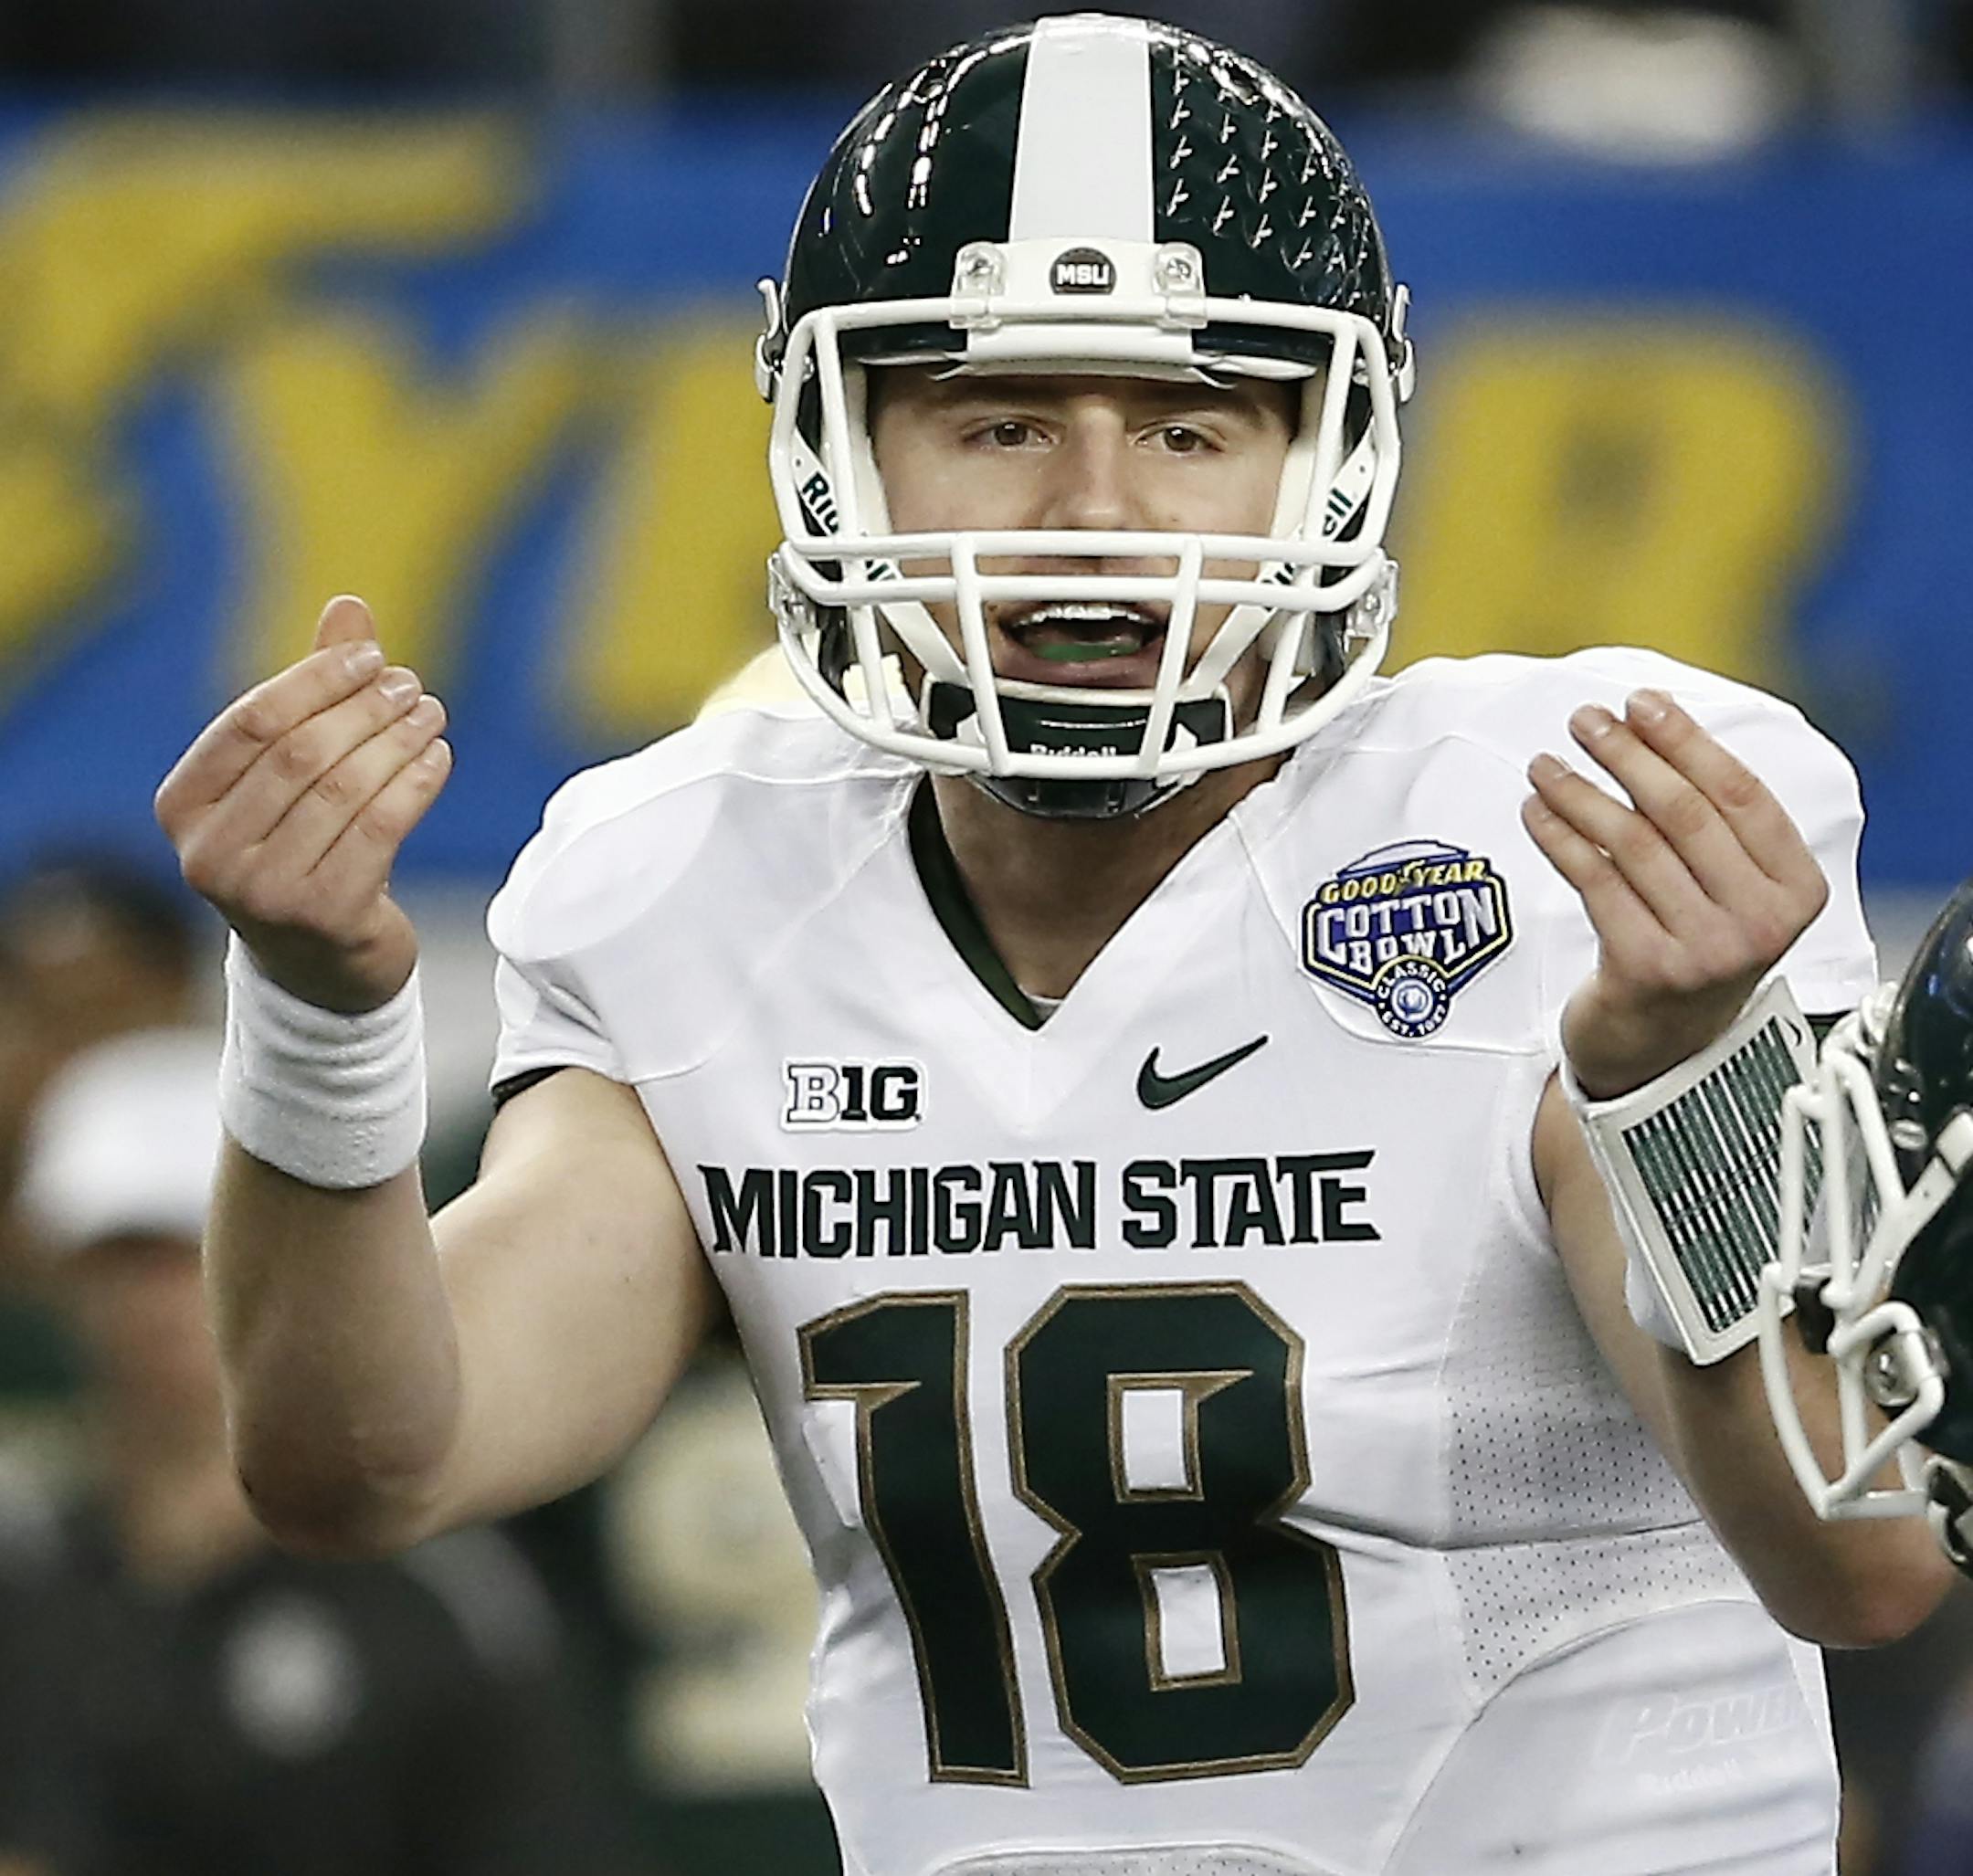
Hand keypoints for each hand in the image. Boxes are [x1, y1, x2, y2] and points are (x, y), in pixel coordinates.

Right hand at [155, 596, 450, 1012]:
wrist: (322, 966)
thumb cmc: (303, 848)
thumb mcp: (292, 776)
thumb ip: (314, 693)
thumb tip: (348, 605)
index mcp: (181, 807)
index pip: (251, 722)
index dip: (316, 680)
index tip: (372, 656)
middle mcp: (209, 854)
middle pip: (300, 754)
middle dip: (363, 710)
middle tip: (412, 685)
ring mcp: (263, 894)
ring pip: (344, 791)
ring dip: (396, 742)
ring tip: (430, 714)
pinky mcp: (323, 917)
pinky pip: (380, 831)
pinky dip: (414, 786)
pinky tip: (438, 758)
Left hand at [1520, 687, 1827, 1100]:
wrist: (1665, 1048)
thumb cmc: (1694, 945)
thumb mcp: (1732, 888)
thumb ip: (1715, 823)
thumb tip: (1652, 724)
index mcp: (1797, 890)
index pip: (1741, 794)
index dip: (1686, 741)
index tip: (1641, 704)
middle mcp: (1760, 922)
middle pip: (1683, 812)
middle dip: (1627, 755)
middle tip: (1584, 721)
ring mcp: (1705, 950)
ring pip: (1632, 843)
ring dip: (1581, 793)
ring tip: (1545, 764)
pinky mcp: (1647, 969)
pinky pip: (1594, 882)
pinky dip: (1560, 838)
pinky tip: (1536, 811)